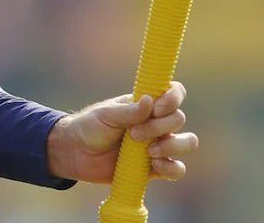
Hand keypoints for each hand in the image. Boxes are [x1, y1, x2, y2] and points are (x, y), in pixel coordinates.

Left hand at [46, 80, 197, 183]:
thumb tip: (150, 101)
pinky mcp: (154, 168)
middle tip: (133, 134)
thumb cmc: (90, 126)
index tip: (157, 107)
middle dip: (159, 127)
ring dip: (172, 146)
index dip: (173, 98)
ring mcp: (158, 145)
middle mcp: (157, 122)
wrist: (75, 153)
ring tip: (149, 152)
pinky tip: (153, 165)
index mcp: (147, 103)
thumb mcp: (106, 114)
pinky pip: (177, 170)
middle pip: (179, 119)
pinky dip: (171, 168)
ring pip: (187, 143)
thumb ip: (129, 111)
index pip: (175, 93)